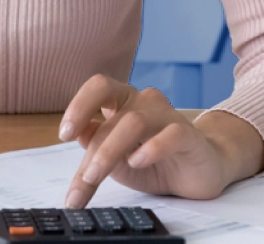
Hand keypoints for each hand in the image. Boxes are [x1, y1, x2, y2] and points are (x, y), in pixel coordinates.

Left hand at [58, 74, 263, 207]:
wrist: (199, 172)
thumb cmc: (154, 163)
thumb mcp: (117, 163)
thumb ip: (96, 148)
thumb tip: (78, 134)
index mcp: (122, 102)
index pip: (97, 88)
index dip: (79, 105)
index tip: (64, 133)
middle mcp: (143, 101)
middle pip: (111, 108)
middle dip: (93, 146)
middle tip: (82, 174)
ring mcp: (167, 115)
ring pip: (134, 122)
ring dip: (111, 151)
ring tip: (97, 177)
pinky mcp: (189, 135)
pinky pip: (170, 134)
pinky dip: (151, 148)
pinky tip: (138, 162)